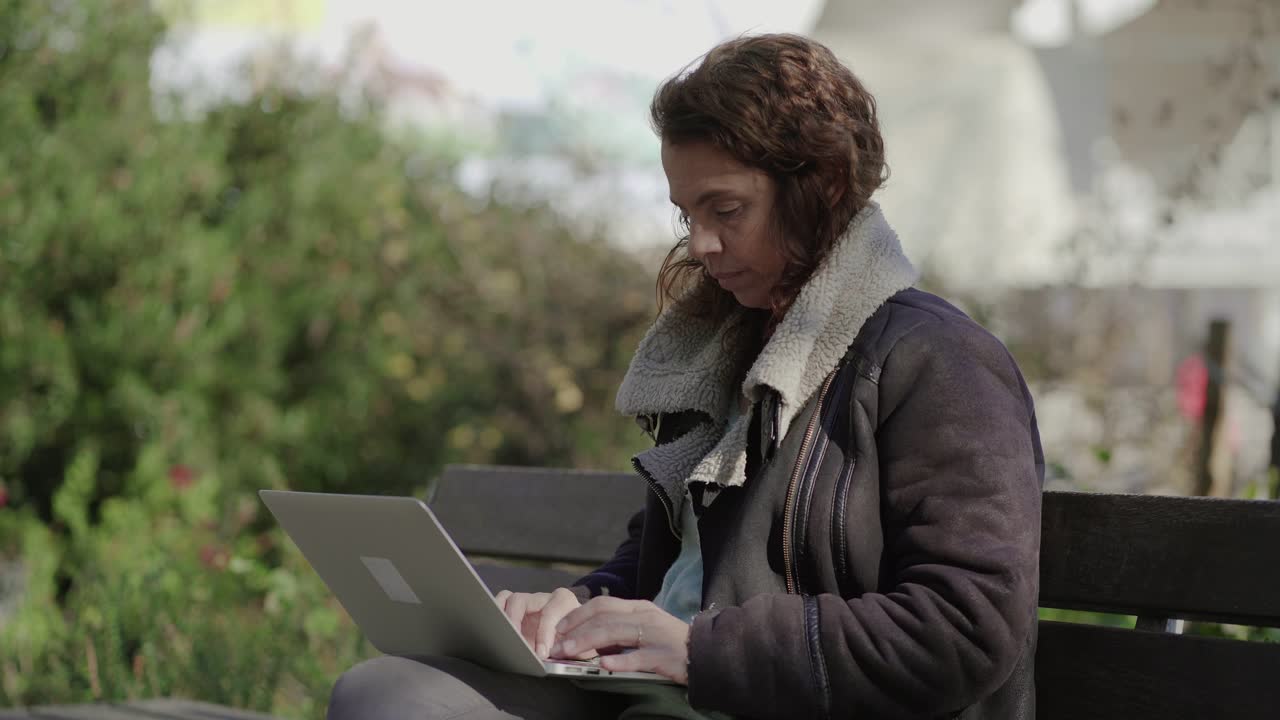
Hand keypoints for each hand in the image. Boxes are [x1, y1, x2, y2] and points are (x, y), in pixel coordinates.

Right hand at [493, 588, 591, 659]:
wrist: (578, 634)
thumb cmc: (579, 638)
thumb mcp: (580, 643)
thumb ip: (570, 648)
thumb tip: (554, 658)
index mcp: (563, 601)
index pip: (549, 613)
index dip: (544, 634)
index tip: (542, 653)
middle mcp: (543, 597)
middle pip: (521, 601)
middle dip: (515, 623)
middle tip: (516, 644)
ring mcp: (527, 601)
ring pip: (507, 599)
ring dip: (502, 618)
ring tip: (502, 637)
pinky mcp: (514, 609)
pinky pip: (500, 603)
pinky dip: (496, 615)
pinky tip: (497, 633)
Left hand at [550, 597, 691, 684]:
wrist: (708, 654)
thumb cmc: (671, 644)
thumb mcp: (645, 629)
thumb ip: (620, 629)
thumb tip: (587, 637)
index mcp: (639, 608)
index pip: (602, 604)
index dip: (577, 615)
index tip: (558, 628)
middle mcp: (645, 617)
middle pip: (604, 616)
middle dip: (576, 629)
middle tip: (556, 643)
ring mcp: (655, 635)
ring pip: (616, 633)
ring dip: (588, 642)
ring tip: (569, 652)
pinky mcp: (664, 656)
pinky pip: (639, 658)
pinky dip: (620, 661)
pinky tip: (605, 665)